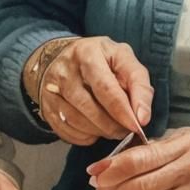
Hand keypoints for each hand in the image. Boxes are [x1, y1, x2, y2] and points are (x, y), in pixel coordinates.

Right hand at [32, 37, 153, 145]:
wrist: (64, 58)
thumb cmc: (101, 60)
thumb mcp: (123, 59)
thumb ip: (138, 83)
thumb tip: (143, 117)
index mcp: (88, 52)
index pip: (105, 87)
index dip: (123, 110)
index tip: (138, 125)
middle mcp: (65, 70)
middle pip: (90, 107)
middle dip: (114, 125)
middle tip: (128, 130)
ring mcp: (52, 90)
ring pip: (78, 122)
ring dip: (101, 132)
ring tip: (114, 129)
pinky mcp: (47, 108)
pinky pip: (68, 132)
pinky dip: (86, 137)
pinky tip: (95, 129)